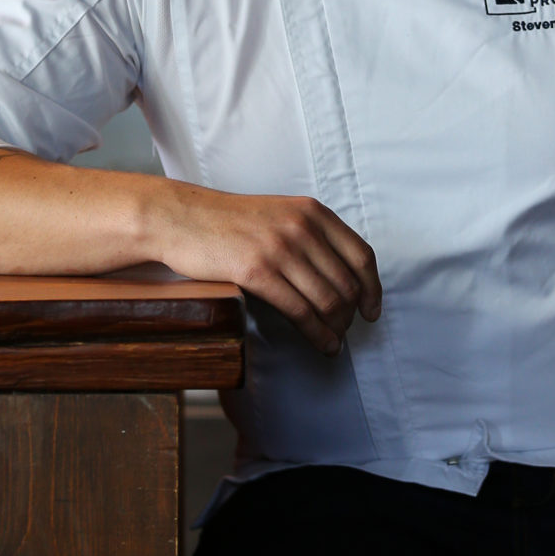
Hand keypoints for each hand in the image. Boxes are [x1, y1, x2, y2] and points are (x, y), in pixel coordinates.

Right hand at [151, 183, 381, 355]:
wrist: (182, 217)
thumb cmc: (228, 221)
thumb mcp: (279, 214)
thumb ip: (310, 234)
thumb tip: (338, 274)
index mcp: (312, 211)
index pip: (361, 254)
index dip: (372, 288)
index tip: (372, 309)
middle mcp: (301, 227)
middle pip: (347, 282)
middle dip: (351, 314)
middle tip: (345, 331)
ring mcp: (279, 248)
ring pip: (327, 300)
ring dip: (336, 329)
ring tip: (334, 343)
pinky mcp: (256, 271)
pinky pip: (300, 311)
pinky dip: (316, 333)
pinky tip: (321, 344)